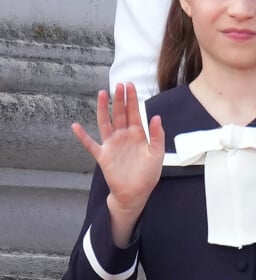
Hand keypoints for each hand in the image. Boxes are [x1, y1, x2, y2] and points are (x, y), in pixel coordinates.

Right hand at [72, 83, 164, 244]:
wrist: (135, 194)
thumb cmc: (147, 175)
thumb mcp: (157, 154)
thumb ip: (157, 135)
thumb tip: (156, 117)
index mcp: (137, 134)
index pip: (134, 112)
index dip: (132, 99)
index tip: (129, 85)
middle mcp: (123, 136)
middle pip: (120, 113)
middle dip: (119, 99)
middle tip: (118, 85)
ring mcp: (112, 145)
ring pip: (106, 123)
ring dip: (103, 109)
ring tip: (102, 94)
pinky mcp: (103, 156)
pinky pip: (90, 144)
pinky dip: (82, 136)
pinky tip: (75, 126)